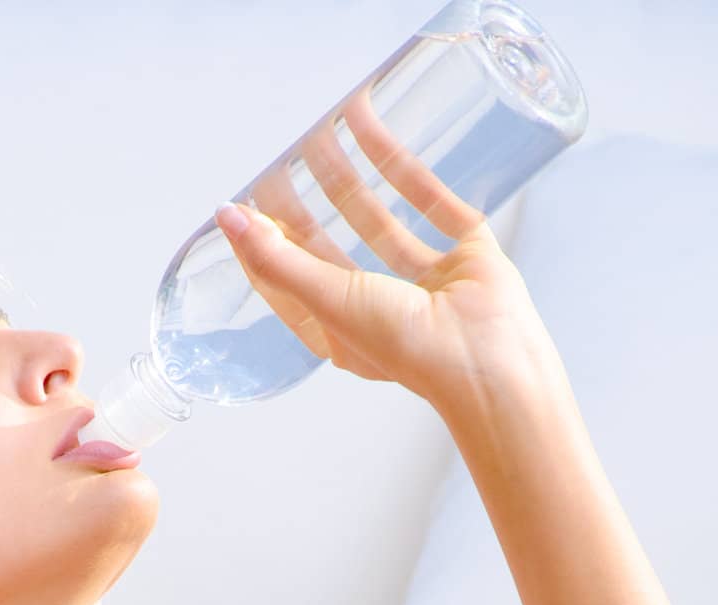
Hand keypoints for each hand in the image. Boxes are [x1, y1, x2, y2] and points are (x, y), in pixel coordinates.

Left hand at [214, 83, 566, 409]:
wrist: (490, 361)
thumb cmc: (407, 346)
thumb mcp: (328, 302)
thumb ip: (277, 260)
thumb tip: (227, 217)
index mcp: (343, 333)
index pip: (289, 284)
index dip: (263, 247)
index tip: (240, 207)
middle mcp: (382, 308)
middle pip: (331, 248)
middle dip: (303, 206)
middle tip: (280, 161)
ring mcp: (427, 280)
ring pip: (377, 220)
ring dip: (346, 177)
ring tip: (320, 133)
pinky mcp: (466, 252)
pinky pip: (429, 200)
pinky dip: (401, 164)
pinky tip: (373, 129)